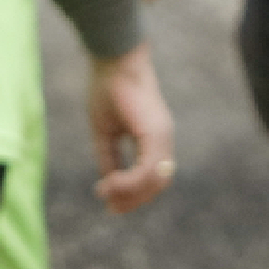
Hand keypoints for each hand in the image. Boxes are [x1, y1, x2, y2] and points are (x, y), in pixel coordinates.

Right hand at [86, 45, 176, 212]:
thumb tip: (108, 183)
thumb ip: (108, 157)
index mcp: (154, 137)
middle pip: (157, 184)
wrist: (112, 60)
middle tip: (110, 208)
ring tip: (106, 194)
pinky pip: (146, 170)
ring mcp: (162, 135)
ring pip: (155, 180)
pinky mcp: (155, 133)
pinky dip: (128, 182)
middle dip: (134, 200)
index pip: (152, 175)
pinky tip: (109, 184)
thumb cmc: (106, 88)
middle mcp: (163, 138)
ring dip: (131, 194)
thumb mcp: (105, 131)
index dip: (135, 193)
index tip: (111, 203)